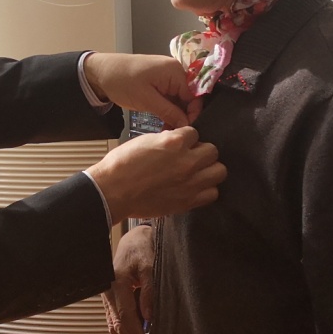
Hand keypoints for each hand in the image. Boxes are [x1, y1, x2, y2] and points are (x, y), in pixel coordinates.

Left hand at [83, 53, 202, 128]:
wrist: (101, 72)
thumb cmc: (122, 81)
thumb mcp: (146, 100)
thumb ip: (169, 112)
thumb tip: (186, 125)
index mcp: (176, 71)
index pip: (195, 97)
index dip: (192, 115)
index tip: (185, 132)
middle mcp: (176, 72)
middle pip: (189, 99)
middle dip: (183, 117)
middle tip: (175, 135)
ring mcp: (168, 77)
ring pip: (180, 101)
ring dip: (175, 115)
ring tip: (168, 132)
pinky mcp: (160, 83)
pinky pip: (171, 99)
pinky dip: (168, 111)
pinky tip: (164, 123)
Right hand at [86, 126, 224, 223]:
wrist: (113, 191)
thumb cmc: (123, 164)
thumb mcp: (145, 140)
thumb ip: (167, 140)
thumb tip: (178, 141)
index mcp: (174, 143)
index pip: (195, 133)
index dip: (187, 138)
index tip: (181, 144)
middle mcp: (187, 162)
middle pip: (213, 151)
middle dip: (202, 152)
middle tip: (192, 157)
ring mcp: (190, 183)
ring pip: (219, 171)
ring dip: (209, 170)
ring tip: (196, 172)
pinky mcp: (188, 201)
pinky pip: (212, 193)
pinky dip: (206, 190)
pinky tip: (194, 187)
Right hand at [102, 224, 154, 333]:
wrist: (132, 241)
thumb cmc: (142, 251)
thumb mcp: (150, 267)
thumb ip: (148, 291)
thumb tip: (148, 317)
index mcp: (117, 284)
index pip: (125, 316)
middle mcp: (108, 293)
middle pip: (117, 325)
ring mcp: (107, 297)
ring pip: (113, 326)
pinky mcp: (110, 300)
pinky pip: (114, 320)